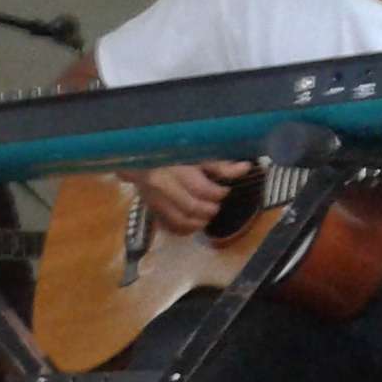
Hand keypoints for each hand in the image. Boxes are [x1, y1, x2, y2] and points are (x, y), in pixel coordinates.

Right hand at [126, 161, 247, 236]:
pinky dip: (185, 229)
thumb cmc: (171, 152)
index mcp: (176, 169)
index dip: (219, 193)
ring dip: (200, 222)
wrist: (136, 157)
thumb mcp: (196, 154)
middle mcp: (162, 187)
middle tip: (216, 203)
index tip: (224, 189)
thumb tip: (245, 168)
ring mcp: (154, 201)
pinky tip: (193, 222)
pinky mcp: (151, 210)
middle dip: (210, 209)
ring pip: (181, 221)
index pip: (203, 190)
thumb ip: (219, 164)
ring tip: (206, 214)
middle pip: (193, 208)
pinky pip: (170, 227)